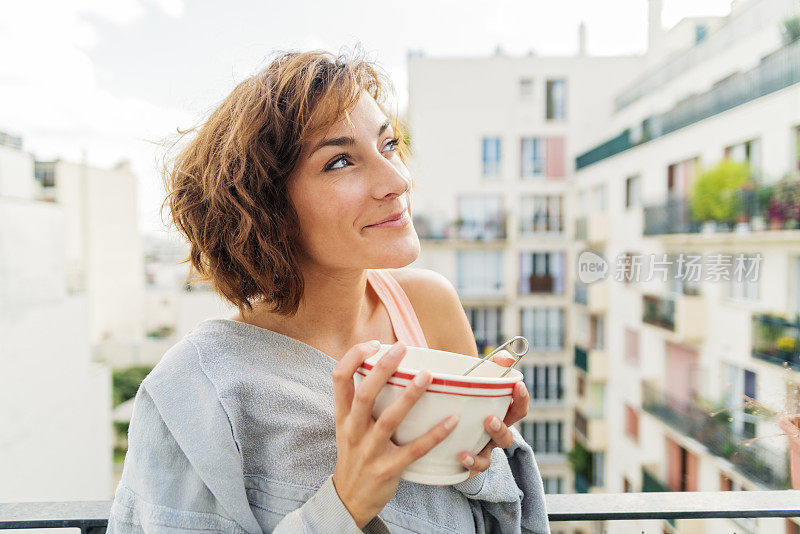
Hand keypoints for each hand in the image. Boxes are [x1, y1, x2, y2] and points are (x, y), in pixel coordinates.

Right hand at [331, 341, 458, 527]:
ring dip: (409, 397)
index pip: (339, 378)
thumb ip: (359, 400)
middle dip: (382, 368)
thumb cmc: (354, 454)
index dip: (354, 357)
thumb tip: (382, 365)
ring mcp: (370, 451)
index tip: (373, 344)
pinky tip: (451, 420)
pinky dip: (434, 435)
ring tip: (427, 376)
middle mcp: (353, 431)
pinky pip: (413, 450)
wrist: (349, 498)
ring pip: (389, 420)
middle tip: (402, 348)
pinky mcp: (388, 469)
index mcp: (342, 416)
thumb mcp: (346, 426)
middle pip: (365, 394)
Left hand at [458, 352, 527, 479]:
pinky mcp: (465, 466)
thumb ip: (491, 367)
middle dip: (500, 430)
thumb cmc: (465, 398)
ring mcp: (480, 452)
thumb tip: (507, 357)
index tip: (518, 386)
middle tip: (489, 420)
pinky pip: (469, 471)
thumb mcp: (475, 381)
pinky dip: (465, 466)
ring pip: (488, 460)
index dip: (522, 399)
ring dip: (478, 459)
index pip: (518, 409)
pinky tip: (458, 457)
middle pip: (506, 438)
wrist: (442, 423)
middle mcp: (492, 437)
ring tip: (466, 452)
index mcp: (499, 415)